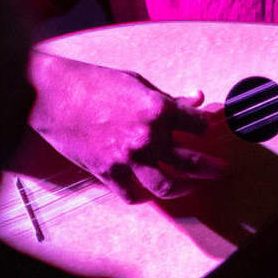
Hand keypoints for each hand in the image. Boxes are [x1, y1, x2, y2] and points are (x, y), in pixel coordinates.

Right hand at [28, 50, 228, 202]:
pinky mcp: (108, 172)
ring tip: (191, 185)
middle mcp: (148, 136)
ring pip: (166, 185)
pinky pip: (131, 194)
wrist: (56, 95)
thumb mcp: (138, 83)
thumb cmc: (95, 83)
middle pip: (191, 161)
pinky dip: (140, 194)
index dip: (206, 127)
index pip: (198, 124)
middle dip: (211, 168)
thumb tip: (198, 97)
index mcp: (159, 109)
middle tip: (220, 170)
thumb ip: (169, 97)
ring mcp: (128, 158)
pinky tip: (146, 190)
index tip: (208, 130)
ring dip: (184, 188)